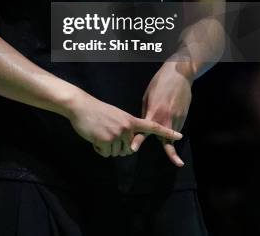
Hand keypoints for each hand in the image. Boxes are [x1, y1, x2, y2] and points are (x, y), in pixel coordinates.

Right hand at [68, 90, 182, 157]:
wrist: (81, 106)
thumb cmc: (97, 111)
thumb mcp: (116, 116)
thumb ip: (126, 128)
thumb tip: (129, 145)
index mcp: (130, 120)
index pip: (152, 127)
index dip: (166, 132)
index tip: (179, 135)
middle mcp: (126, 127)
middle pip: (129, 149)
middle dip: (118, 147)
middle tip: (107, 134)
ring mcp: (117, 134)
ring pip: (117, 153)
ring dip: (107, 148)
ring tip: (100, 133)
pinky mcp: (106, 140)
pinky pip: (106, 154)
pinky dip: (99, 149)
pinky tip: (95, 138)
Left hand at [130, 61, 191, 166]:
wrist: (179, 74)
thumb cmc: (160, 83)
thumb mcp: (148, 96)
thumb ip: (147, 112)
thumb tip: (144, 125)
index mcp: (154, 112)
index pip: (145, 129)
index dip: (138, 140)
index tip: (133, 149)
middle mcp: (166, 118)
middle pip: (164, 138)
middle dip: (168, 148)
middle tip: (177, 160)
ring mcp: (177, 118)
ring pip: (171, 133)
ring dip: (168, 132)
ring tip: (167, 115)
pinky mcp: (183, 116)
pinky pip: (177, 127)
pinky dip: (173, 126)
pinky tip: (172, 113)